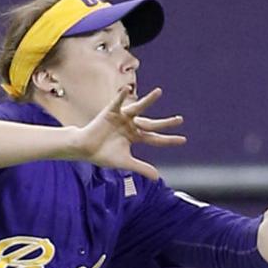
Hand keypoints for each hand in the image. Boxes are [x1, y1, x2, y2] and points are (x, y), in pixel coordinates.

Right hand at [67, 87, 185, 179]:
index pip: (155, 139)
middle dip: (165, 123)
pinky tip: (127, 90)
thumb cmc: (103, 155)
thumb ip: (141, 167)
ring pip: (138, 108)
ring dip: (148, 100)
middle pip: (151, 124)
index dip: (168, 140)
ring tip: (159, 92)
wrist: (85, 150)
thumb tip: (158, 177)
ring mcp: (122, 117)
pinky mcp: (110, 112)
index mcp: (135, 136)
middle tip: (180, 120)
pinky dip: (121, 96)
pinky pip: (117, 102)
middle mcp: (131, 125)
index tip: (183, 140)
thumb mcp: (125, 162)